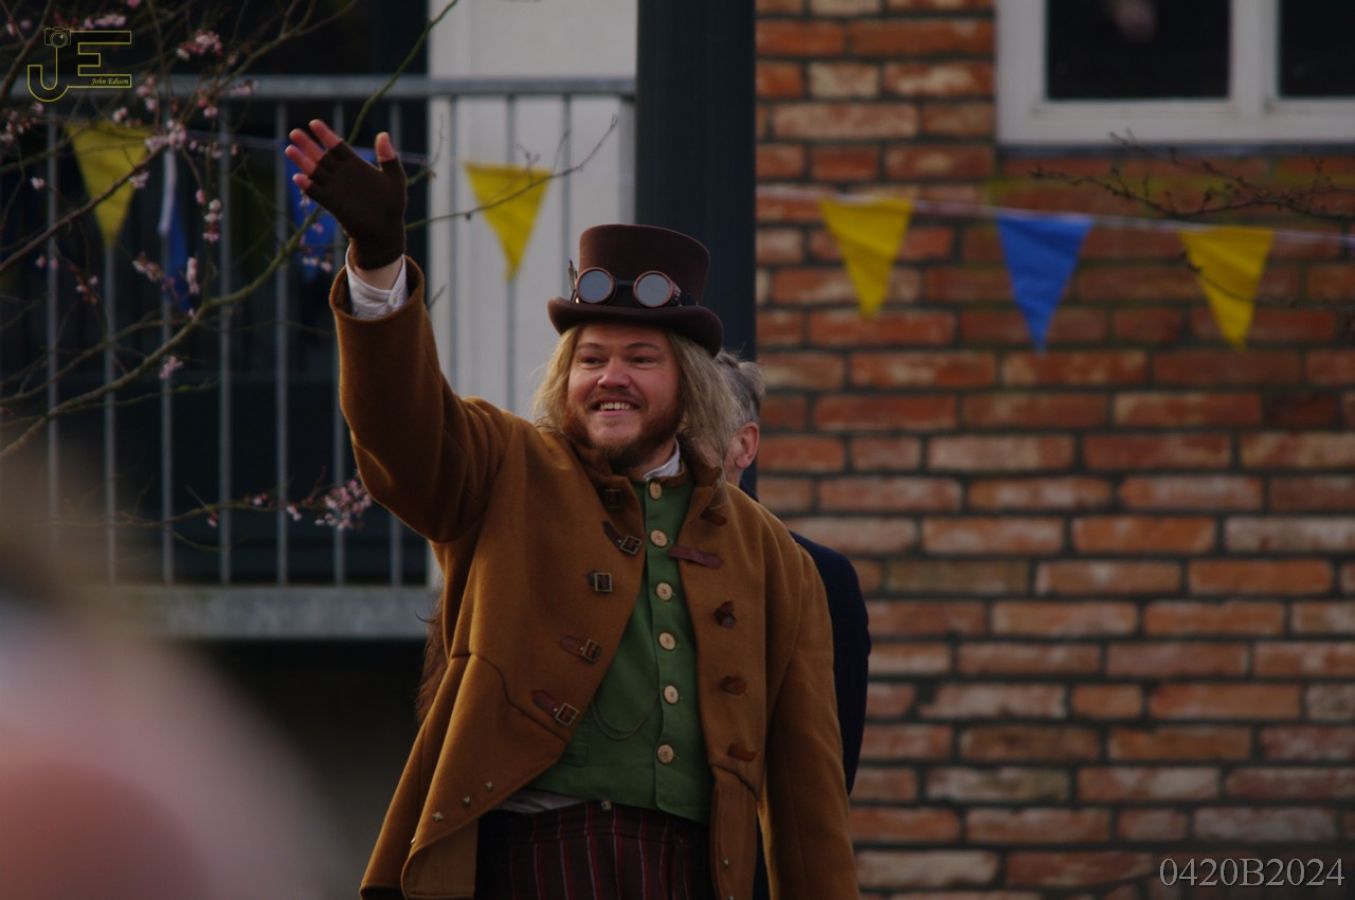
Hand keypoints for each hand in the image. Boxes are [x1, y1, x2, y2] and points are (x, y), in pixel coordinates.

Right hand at [285, 119, 406, 269]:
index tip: (314, 123)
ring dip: (302, 162)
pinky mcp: (332, 204)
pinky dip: (307, 186)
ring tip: (289, 149)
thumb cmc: (392, 204)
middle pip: (321, 156)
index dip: (325, 134)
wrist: (385, 230)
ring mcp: (335, 188)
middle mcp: (341, 174)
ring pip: (314, 172)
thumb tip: (383, 134)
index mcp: (354, 164)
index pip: (336, 146)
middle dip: (308, 144)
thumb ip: (389, 157)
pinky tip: (298, 178)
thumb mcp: (395, 178)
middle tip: (294, 133)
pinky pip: (316, 193)